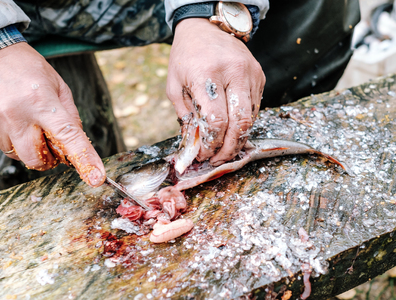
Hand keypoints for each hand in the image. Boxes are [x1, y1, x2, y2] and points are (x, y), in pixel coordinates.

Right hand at [0, 42, 105, 186]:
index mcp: (41, 102)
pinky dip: (10, 139)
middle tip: (49, 139)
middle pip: (38, 160)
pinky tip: (8, 117)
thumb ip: (71, 117)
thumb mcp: (58, 86)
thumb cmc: (27, 70)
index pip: (67, 137)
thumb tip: (79, 147)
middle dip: (49, 157)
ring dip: (28, 145)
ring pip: (19, 156)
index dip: (84, 159)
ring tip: (24, 119)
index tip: (96, 178)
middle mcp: (15, 116)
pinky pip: (1, 147)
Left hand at [167, 18, 264, 165]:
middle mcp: (233, 72)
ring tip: (225, 150)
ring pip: (251, 117)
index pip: (217, 119)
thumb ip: (185, 115)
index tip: (204, 154)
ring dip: (239, 139)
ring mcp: (250, 73)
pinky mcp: (259, 75)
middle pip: (240, 122)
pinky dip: (244, 123)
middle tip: (219, 160)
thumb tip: (196, 144)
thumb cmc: (185, 58)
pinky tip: (232, 129)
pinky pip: (256, 107)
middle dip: (230, 148)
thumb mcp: (174, 85)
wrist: (205, 28)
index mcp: (207, 73)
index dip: (212, 143)